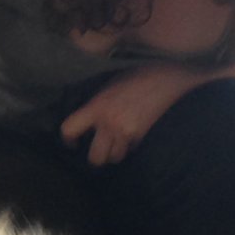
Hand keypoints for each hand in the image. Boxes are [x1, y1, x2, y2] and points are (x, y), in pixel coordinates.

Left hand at [60, 65, 202, 165]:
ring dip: (115, 152)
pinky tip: (132, 136)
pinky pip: (131, 151)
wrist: (166, 77)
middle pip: (95, 158)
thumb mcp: (109, 86)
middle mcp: (109, 123)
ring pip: (114, 157)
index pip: (69, 129)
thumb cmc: (136, 77)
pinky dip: (130, 147)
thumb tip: (87, 121)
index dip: (68, 140)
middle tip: (98, 151)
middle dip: (96, 157)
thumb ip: (96, 104)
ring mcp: (126, 132)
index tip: (73, 143)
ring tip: (118, 142)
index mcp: (96, 106)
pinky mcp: (141, 137)